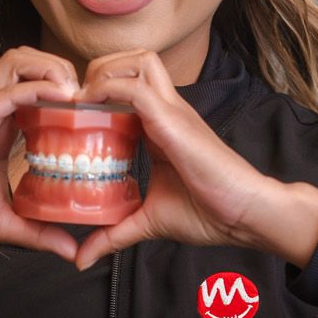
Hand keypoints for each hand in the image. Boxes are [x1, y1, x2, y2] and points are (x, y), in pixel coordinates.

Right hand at [0, 47, 82, 261]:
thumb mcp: (5, 222)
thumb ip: (39, 232)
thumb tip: (73, 252)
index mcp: (3, 127)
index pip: (41, 91)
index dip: (71, 95)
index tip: (98, 116)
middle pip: (34, 64)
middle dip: (67, 71)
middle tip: (90, 100)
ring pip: (21, 61)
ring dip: (54, 68)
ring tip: (78, 93)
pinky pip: (9, 88)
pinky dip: (39, 86)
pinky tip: (63, 96)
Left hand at [69, 47, 317, 270]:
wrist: (245, 215)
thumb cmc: (209, 213)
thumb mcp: (148, 221)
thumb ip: (114, 233)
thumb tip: (82, 258)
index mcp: (161, 127)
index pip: (129, 86)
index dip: (99, 91)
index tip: (72, 115)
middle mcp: (168, 111)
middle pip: (134, 59)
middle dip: (100, 68)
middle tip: (77, 100)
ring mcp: (173, 111)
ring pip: (139, 60)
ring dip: (106, 70)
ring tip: (84, 99)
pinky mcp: (174, 120)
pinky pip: (136, 88)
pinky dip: (108, 89)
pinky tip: (89, 107)